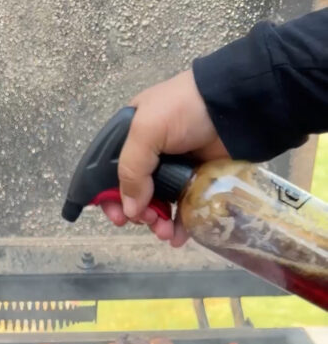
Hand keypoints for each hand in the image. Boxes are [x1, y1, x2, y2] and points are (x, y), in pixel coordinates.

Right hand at [101, 70, 227, 245]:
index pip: (110, 174)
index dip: (110, 198)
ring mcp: (173, 170)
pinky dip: (178, 226)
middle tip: (148, 220)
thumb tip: (130, 210)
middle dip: (138, 213)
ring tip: (164, 231)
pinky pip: (182, 209)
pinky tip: (176, 238)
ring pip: (158, 206)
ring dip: (157, 223)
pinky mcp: (195, 181)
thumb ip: (131, 170)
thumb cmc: (184, 110)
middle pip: (134, 195)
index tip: (118, 218)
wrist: (232, 105)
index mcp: (131, 138)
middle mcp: (149, 156)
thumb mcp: (147, 131)